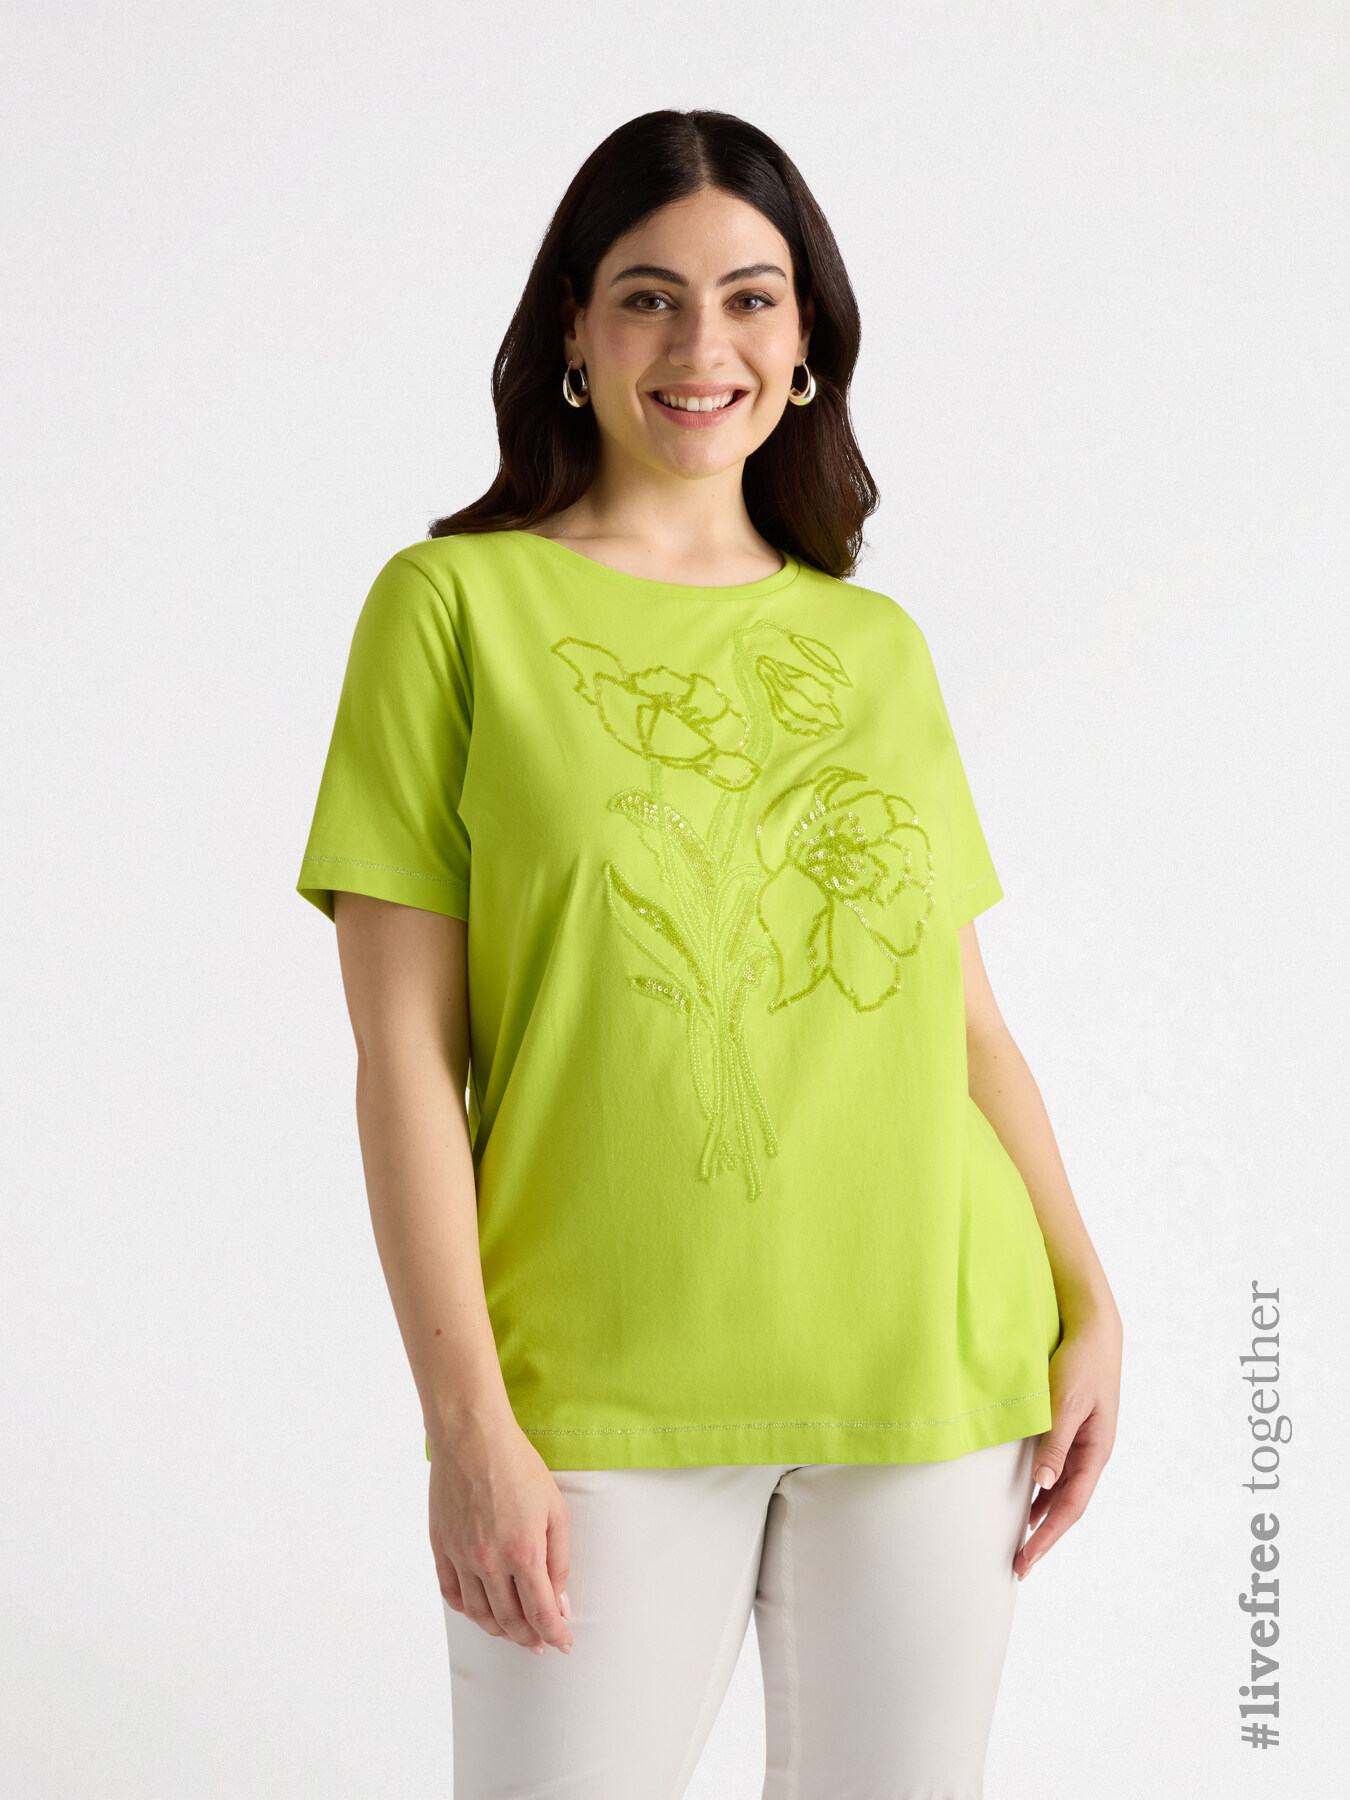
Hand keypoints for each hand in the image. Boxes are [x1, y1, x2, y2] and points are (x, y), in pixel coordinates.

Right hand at [429, 1413, 574, 1653]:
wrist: (472, 1437)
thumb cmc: (517, 1465)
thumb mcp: (556, 1509)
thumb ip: (560, 1561)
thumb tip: (561, 1602)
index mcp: (523, 1552)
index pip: (540, 1612)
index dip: (554, 1634)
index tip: (563, 1644)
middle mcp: (489, 1562)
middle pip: (509, 1620)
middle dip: (528, 1637)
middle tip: (540, 1642)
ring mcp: (461, 1556)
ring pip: (479, 1614)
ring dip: (499, 1630)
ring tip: (513, 1632)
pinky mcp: (441, 1547)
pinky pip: (452, 1593)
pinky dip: (467, 1610)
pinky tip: (479, 1611)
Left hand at [1014, 1304, 1121, 1580]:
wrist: (1092, 1326)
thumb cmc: (1081, 1362)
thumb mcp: (1065, 1403)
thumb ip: (1055, 1443)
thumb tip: (1041, 1485)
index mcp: (1096, 1452)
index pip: (1070, 1508)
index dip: (1047, 1537)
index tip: (1025, 1561)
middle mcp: (1092, 1452)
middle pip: (1067, 1506)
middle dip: (1044, 1535)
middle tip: (1018, 1563)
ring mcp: (1083, 1441)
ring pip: (1062, 1489)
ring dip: (1042, 1514)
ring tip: (1020, 1540)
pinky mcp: (1072, 1427)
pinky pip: (1056, 1468)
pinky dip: (1041, 1488)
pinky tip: (1026, 1496)